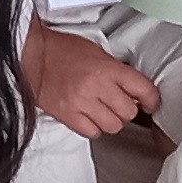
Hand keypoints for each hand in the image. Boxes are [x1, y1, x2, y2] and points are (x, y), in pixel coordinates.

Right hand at [26, 24, 160, 139]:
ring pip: (113, 126)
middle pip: (129, 112)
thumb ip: (116, 71)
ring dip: (110, 120)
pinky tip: (87, 116)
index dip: (151, 99)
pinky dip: (93, 127)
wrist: (30, 54)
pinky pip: (92, 132)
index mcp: (107, 68)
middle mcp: (97, 86)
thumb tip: (134, 92)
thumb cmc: (61, 50)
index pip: (143, 89)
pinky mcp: (67, 114)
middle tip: (117, 102)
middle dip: (125, 109)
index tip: (149, 103)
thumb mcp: (96, 52)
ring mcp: (81, 102)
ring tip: (101, 110)